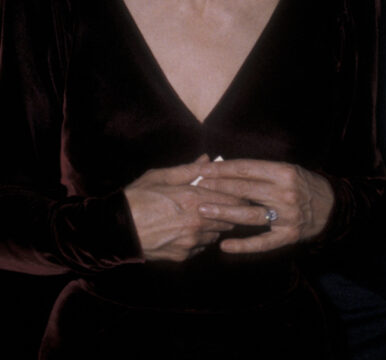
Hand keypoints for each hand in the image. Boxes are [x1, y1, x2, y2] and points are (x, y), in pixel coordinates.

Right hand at [124, 157, 241, 261]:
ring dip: (216, 225)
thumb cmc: (138, 197)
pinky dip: (201, 238)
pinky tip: (191, 230)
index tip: (240, 192)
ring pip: (217, 233)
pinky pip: (202, 246)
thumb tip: (208, 159)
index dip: (238, 195)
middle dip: (230, 211)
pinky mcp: (183, 255)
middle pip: (229, 218)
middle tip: (228, 204)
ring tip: (207, 216)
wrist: (116, 229)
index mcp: (194, 198)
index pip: (232, 199)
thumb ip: (189, 169)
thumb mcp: (162, 177)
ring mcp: (191, 240)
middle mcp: (197, 221)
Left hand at [195, 159, 334, 253]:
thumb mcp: (288, 170)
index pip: (247, 169)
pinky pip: (262, 242)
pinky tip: (225, 246)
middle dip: (218, 188)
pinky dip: (243, 246)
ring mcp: (287, 216)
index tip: (203, 170)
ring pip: (249, 214)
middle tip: (196, 188)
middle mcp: (285, 192)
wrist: (332, 207)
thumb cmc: (304, 184)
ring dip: (224, 213)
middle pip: (245, 190)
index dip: (223, 169)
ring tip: (203, 211)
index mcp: (284, 172)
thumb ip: (262, 170)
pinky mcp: (288, 235)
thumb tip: (229, 169)